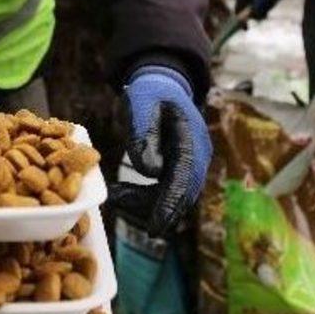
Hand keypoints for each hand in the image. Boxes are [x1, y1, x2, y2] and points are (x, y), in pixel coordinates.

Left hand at [110, 67, 211, 236]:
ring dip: (146, 205)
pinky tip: (123, 194)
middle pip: (181, 195)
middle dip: (152, 209)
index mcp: (191, 140)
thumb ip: (143, 133)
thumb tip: (149, 171)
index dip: (168, 205)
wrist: (162, 84)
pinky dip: (147, 199)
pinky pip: (168, 192)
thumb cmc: (149, 91)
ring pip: (174, 198)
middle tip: (118, 204)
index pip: (183, 179)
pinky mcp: (181, 170)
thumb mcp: (141, 102)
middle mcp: (198, 157)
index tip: (154, 229)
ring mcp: (192, 164)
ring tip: (116, 196)